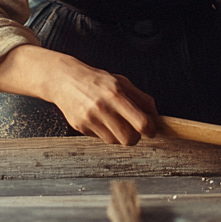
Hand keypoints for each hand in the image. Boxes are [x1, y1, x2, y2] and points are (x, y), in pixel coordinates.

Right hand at [0, 44, 156, 144]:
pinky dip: (104, 133)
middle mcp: (103, 108)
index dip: (151, 130)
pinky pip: (100, 138)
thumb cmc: (96, 80)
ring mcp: (90, 119)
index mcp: (116, 95)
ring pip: (115, 141)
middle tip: (134, 129)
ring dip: (119, 136)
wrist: (64, 79)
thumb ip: (141, 97)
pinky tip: (100, 120)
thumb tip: (155, 114)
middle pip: (129, 139)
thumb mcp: (122, 81)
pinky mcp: (80, 127)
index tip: (151, 129)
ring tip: (115, 122)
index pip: (142, 123)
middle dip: (135, 137)